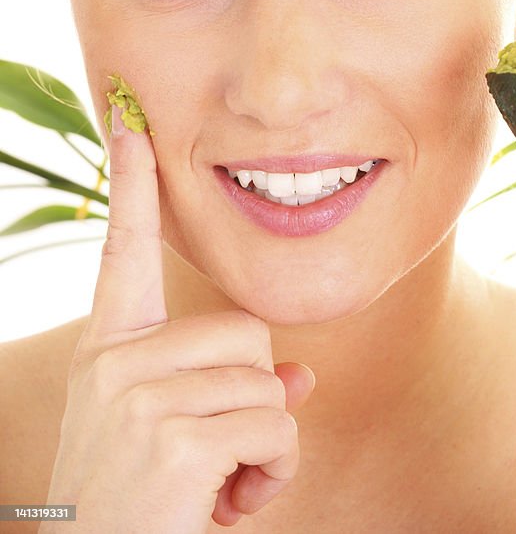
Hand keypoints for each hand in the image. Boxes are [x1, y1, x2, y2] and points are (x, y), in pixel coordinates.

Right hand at [42, 104, 315, 531]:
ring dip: (267, 443)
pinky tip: (228, 503)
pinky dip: (275, 473)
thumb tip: (302, 377)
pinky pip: (277, 428)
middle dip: (257, 397)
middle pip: (249, 333)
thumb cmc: (142, 505)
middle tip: (219, 453)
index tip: (133, 124)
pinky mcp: (175, 437)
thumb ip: (234, 393)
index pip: (124, 254)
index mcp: (110, 351)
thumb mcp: (181, 438)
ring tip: (219, 484)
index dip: (134, 190)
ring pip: (270, 385)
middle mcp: (116, 362)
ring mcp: (140, 396)